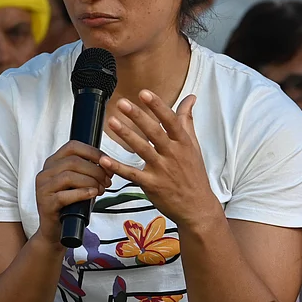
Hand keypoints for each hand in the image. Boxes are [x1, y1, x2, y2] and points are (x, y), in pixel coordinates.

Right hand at [34, 141, 111, 245]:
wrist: (56, 231)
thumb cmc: (70, 205)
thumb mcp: (79, 183)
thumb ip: (89, 171)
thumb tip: (109, 164)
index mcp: (53, 163)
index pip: (72, 146)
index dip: (92, 152)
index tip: (107, 161)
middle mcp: (45, 173)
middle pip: (73, 161)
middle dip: (95, 170)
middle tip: (107, 181)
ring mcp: (43, 188)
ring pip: (69, 176)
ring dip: (91, 182)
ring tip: (101, 190)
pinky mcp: (46, 204)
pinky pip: (64, 195)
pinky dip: (82, 193)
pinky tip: (93, 195)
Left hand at [100, 90, 221, 228]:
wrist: (197, 207)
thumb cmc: (194, 174)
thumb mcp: (194, 146)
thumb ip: (187, 121)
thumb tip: (190, 98)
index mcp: (183, 143)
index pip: (170, 121)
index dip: (157, 106)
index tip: (145, 93)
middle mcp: (173, 155)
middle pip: (154, 132)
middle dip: (138, 116)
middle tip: (122, 103)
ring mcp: (162, 170)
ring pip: (141, 149)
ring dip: (126, 135)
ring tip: (112, 121)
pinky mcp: (151, 185)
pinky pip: (131, 174)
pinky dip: (117, 167)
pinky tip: (104, 159)